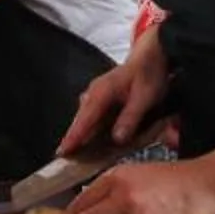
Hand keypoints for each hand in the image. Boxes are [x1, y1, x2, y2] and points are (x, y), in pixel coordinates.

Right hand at [58, 31, 170, 155]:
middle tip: (64, 158)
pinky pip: (91, 116)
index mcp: (101, 93)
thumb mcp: (145, 98)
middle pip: (79, 121)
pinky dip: (90, 128)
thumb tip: (117, 139)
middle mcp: (93, 93)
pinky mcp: (100, 98)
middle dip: (72, 139)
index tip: (62, 152)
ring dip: (81, 135)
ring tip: (76, 153)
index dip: (73, 137)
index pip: (83, 119)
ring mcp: (95, 95)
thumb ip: (130, 118)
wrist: (152, 56)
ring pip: (85, 119)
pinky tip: (92, 141)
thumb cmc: (148, 75)